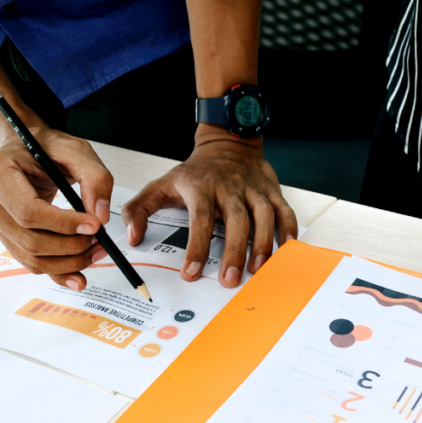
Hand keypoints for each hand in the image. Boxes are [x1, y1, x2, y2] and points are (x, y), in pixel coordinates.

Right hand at [0, 125, 114, 290]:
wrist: (21, 148)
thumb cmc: (45, 146)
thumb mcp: (75, 150)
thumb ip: (95, 178)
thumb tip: (100, 216)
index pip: (28, 211)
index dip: (63, 224)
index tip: (93, 226)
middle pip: (29, 239)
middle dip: (70, 247)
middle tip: (100, 240)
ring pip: (30, 256)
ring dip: (67, 262)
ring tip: (95, 251)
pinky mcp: (4, 234)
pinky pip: (29, 261)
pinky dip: (56, 271)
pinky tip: (78, 276)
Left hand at [122, 124, 297, 287]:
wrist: (226, 143)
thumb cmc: (194, 172)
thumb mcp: (161, 185)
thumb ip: (139, 210)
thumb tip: (133, 238)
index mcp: (201, 187)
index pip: (199, 219)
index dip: (196, 247)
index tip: (192, 272)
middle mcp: (229, 187)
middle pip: (235, 219)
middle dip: (234, 251)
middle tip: (230, 279)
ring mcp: (252, 188)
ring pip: (263, 214)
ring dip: (262, 242)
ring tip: (258, 269)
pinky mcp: (271, 190)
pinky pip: (284, 209)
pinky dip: (288, 228)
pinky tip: (286, 248)